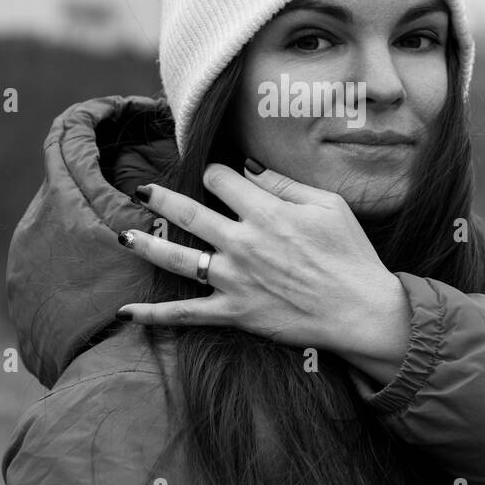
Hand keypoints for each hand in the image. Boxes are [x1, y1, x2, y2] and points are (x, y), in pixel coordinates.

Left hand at [115, 160, 411, 383]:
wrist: (361, 311)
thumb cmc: (351, 255)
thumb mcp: (328, 205)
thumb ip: (284, 184)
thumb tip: (249, 169)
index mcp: (266, 211)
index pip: (220, 179)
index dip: (214, 173)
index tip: (216, 177)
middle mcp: (243, 242)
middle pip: (188, 211)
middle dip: (160, 198)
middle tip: (140, 190)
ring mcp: (235, 279)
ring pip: (178, 258)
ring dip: (147, 245)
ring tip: (123, 236)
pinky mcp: (235, 312)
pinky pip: (186, 314)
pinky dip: (154, 315)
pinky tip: (126, 311)